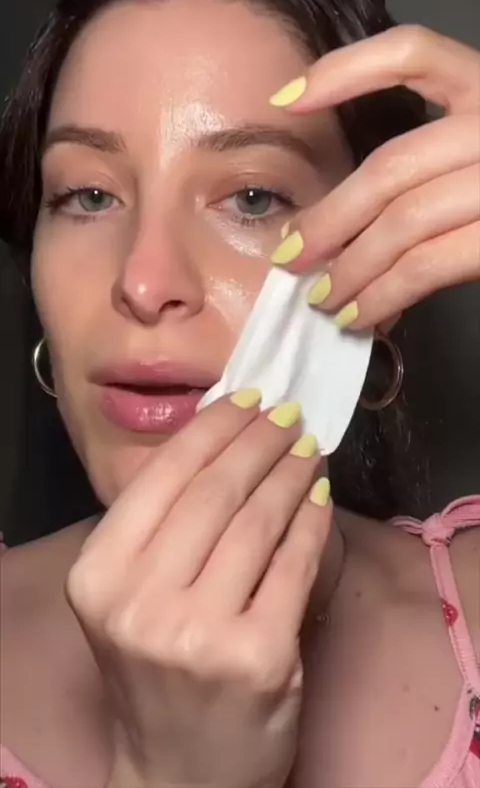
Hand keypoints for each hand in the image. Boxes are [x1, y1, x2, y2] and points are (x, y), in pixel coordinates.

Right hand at [66, 394, 328, 787]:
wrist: (179, 773)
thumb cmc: (155, 673)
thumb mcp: (129, 598)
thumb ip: (160, 529)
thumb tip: (224, 439)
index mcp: (98, 576)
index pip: (164, 477)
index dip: (214, 428)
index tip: (249, 398)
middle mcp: (139, 601)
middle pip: (216, 491)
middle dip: (261, 440)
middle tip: (290, 415)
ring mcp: (199, 632)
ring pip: (259, 521)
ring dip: (292, 472)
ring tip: (309, 447)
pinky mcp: (258, 656)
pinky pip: (294, 563)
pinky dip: (312, 520)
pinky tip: (320, 495)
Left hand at [270, 25, 479, 329]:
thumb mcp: (479, 157)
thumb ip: (432, 167)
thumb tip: (343, 226)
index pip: (415, 53)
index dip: (347, 71)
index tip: (286, 100)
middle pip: (391, 167)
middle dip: (329, 219)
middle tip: (292, 257)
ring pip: (404, 221)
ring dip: (351, 268)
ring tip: (322, 298)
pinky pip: (430, 264)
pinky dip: (385, 293)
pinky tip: (362, 313)